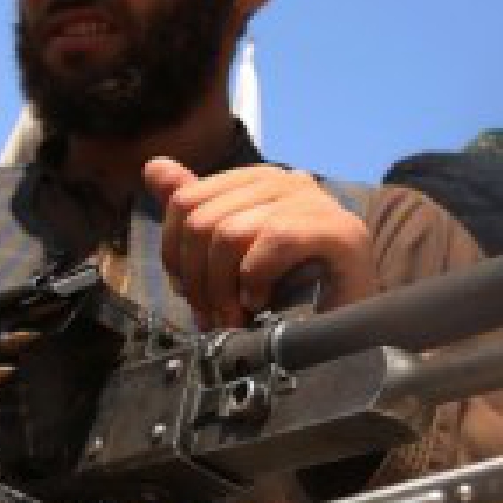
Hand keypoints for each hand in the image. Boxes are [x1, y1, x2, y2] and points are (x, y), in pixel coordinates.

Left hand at [144, 158, 376, 328]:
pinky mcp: (340, 231)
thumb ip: (195, 210)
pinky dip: (256, 280)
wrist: (348, 334)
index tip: (189, 292)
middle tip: (212, 314)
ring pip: (229, 233)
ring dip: (224, 289)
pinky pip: (272, 241)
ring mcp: (316, 202)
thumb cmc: (290, 295)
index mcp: (257, 181)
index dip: (175, 253)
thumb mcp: (230, 254)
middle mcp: (287, 181)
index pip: (186, 200)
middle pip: (202, 219)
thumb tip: (153, 168)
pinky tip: (263, 302)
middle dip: (198, 279)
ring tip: (236, 315)